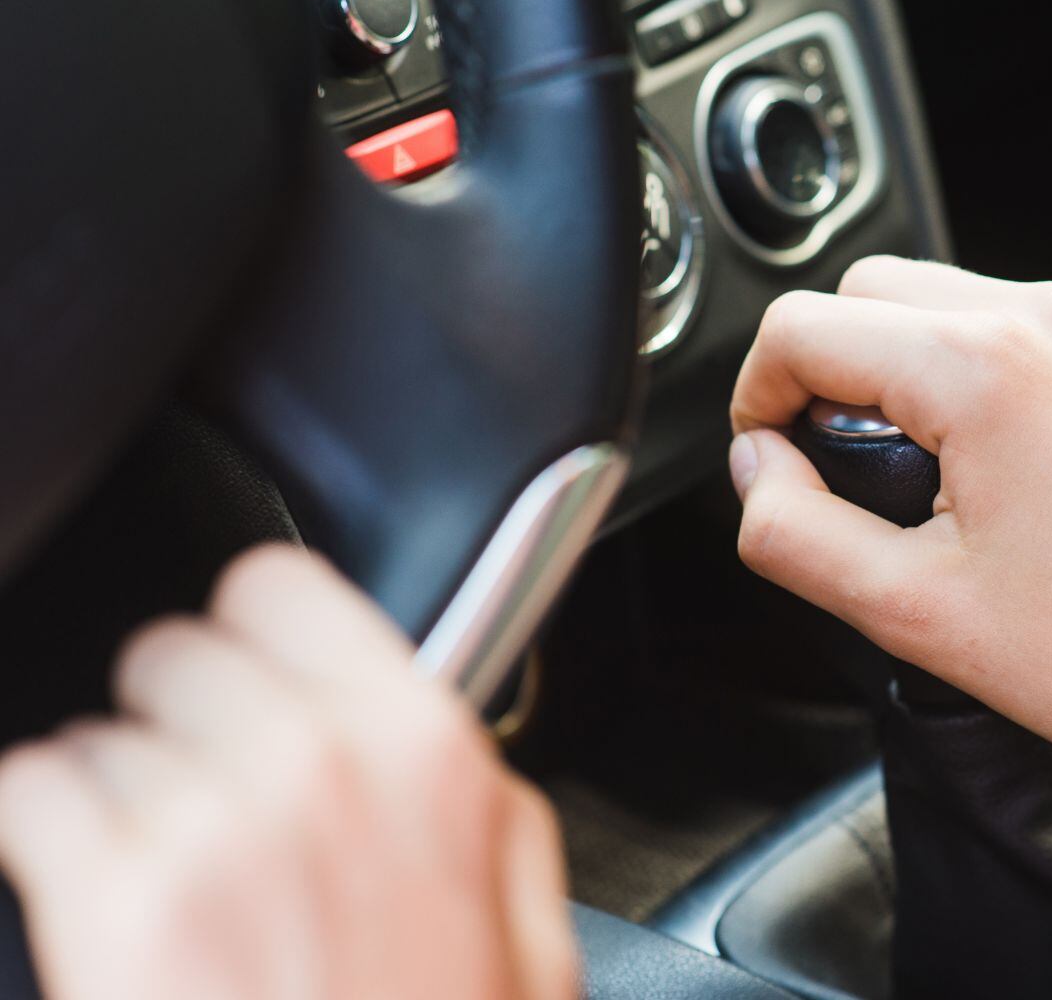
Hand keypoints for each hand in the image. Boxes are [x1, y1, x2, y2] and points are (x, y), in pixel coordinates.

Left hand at [0, 546, 575, 999]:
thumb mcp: (531, 936)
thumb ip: (489, 818)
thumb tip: (448, 753)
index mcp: (426, 755)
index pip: (283, 587)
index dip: (258, 634)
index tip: (251, 672)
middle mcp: (315, 765)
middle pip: (178, 653)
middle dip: (184, 721)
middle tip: (205, 800)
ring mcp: (210, 826)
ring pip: (101, 732)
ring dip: (119, 794)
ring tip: (158, 877)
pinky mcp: (111, 899)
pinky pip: (31, 792)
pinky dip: (42, 833)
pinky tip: (88, 891)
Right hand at [728, 257, 1051, 778]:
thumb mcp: (913, 612)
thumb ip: (796, 533)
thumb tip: (755, 473)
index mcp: (985, 368)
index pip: (804, 327)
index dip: (760, 398)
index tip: (778, 461)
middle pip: (873, 290)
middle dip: (835, 370)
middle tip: (854, 472)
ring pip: (953, 300)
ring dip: (915, 371)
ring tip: (940, 480)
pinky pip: (1031, 332)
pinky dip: (995, 380)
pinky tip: (1017, 475)